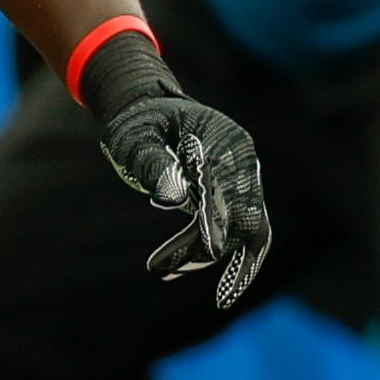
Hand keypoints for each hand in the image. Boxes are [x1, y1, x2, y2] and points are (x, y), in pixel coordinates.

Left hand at [99, 91, 273, 308]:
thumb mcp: (135, 138)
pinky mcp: (230, 195)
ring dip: (206, 254)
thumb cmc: (140, 121)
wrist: (148, 110)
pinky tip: (176, 267)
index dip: (221, 219)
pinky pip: (230, 229)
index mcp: (223, 137)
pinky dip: (207, 249)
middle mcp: (240, 159)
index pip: (229, 185)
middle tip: (166, 268)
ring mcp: (240, 177)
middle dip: (210, 246)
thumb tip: (174, 198)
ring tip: (163, 270)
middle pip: (244, 213)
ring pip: (241, 228)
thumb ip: (154, 164)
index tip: (210, 252)